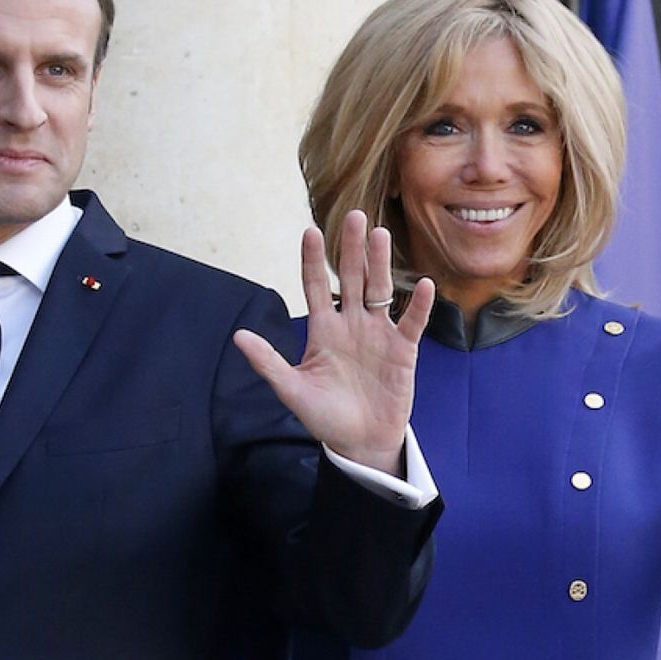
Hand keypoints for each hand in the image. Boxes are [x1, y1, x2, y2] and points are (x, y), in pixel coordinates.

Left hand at [232, 210, 434, 475]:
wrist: (360, 443)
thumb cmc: (324, 417)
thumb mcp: (292, 390)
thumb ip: (268, 362)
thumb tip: (237, 336)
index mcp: (323, 329)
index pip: (315, 286)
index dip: (312, 260)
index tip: (309, 232)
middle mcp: (351, 324)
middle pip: (350, 278)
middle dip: (351, 249)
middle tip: (355, 216)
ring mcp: (378, 334)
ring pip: (379, 290)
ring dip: (379, 264)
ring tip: (380, 235)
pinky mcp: (402, 350)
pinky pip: (411, 323)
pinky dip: (418, 305)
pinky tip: (422, 284)